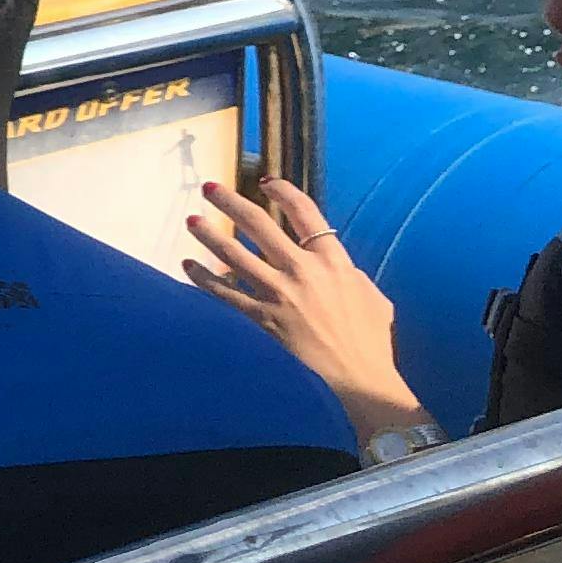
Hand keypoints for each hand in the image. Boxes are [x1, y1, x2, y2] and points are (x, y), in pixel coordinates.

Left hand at [187, 178, 428, 442]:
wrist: (359, 380)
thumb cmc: (371, 342)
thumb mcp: (374, 299)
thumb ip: (352, 276)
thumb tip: (341, 267)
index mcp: (334, 262)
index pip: (305, 213)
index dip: (283, 192)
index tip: (265, 182)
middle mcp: (303, 270)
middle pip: (259, 224)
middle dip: (230, 202)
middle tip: (210, 189)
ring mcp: (279, 294)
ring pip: (233, 254)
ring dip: (209, 234)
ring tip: (191, 220)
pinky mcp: (262, 318)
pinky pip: (224, 292)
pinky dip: (203, 277)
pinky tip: (187, 265)